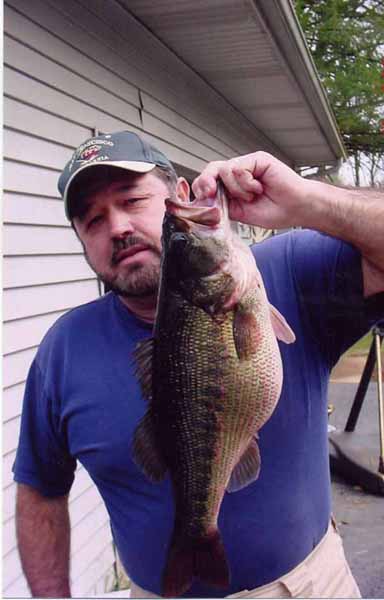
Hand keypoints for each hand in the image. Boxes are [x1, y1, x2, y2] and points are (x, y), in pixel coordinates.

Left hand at [192, 152, 311, 228]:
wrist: (296, 209)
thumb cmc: (273, 211)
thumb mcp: (239, 212)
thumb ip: (221, 204)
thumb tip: (201, 200)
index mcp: (230, 185)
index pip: (207, 180)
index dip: (200, 188)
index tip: (202, 200)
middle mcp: (237, 172)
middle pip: (211, 169)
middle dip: (205, 182)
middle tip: (208, 193)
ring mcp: (247, 163)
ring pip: (224, 170)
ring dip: (236, 189)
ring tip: (252, 196)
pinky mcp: (257, 158)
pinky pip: (238, 168)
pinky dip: (246, 183)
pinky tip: (258, 188)